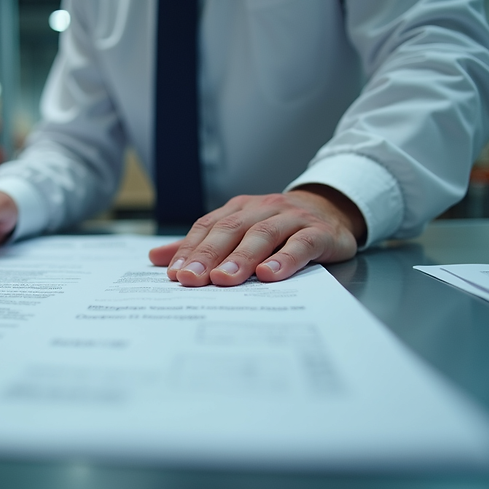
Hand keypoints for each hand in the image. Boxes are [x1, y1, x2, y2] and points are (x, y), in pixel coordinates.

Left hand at [148, 185, 365, 286]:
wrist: (333, 211)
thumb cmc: (279, 227)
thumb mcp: (240, 230)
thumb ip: (201, 245)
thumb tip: (155, 257)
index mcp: (240, 208)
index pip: (209, 226)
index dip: (191, 249)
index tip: (174, 273)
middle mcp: (263, 208)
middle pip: (231, 230)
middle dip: (208, 255)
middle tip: (192, 279)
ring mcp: (292, 218)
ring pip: (263, 235)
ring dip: (242, 258)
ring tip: (225, 279)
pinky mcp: (319, 233)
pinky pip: (301, 244)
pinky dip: (284, 260)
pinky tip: (269, 275)